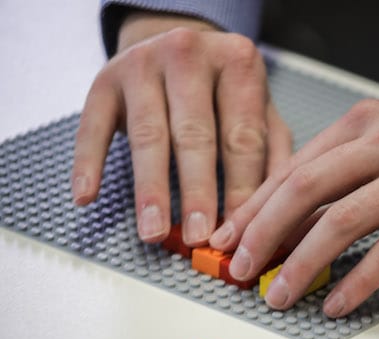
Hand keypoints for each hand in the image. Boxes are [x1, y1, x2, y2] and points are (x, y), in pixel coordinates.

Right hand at [71, 11, 291, 244]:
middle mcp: (190, 55)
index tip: (240, 230)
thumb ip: (273, 157)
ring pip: (148, 135)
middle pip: (195, 135)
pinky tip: (87, 197)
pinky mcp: (105, 80)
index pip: (243, 136)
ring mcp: (143, 64)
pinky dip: (89, 162)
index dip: (242, 188)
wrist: (178, 47)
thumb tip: (275, 215)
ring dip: (151, 189)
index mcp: (238, 63)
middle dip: (198, 191)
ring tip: (154, 231)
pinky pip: (94, 126)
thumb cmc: (225, 92)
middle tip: (199, 236)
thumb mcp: (261, 113)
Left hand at [209, 101, 378, 315]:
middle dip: (264, 233)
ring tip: (278, 294)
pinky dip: (356, 282)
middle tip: (239, 268)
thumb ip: (344, 169)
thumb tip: (286, 216)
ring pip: (342, 221)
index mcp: (366, 121)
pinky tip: (335, 302)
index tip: (228, 238)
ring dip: (301, 264)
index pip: (295, 166)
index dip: (255, 206)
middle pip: (306, 187)